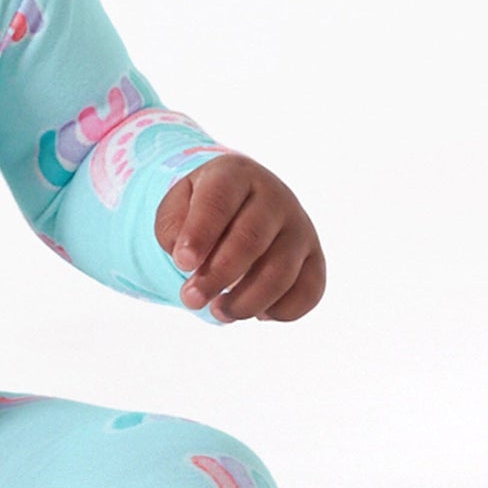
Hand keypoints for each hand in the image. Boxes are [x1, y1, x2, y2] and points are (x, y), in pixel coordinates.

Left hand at [154, 154, 325, 322]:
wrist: (245, 201)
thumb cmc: (206, 208)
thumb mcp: (179, 203)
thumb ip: (172, 226)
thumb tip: (186, 260)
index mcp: (236, 175)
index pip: (219, 201)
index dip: (199, 234)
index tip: (181, 263)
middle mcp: (275, 197)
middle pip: (250, 240)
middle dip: (217, 276)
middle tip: (190, 299)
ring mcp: (300, 228)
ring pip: (280, 272)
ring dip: (246, 301)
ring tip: (218, 311)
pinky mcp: (315, 258)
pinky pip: (309, 291)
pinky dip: (282, 311)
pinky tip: (256, 312)